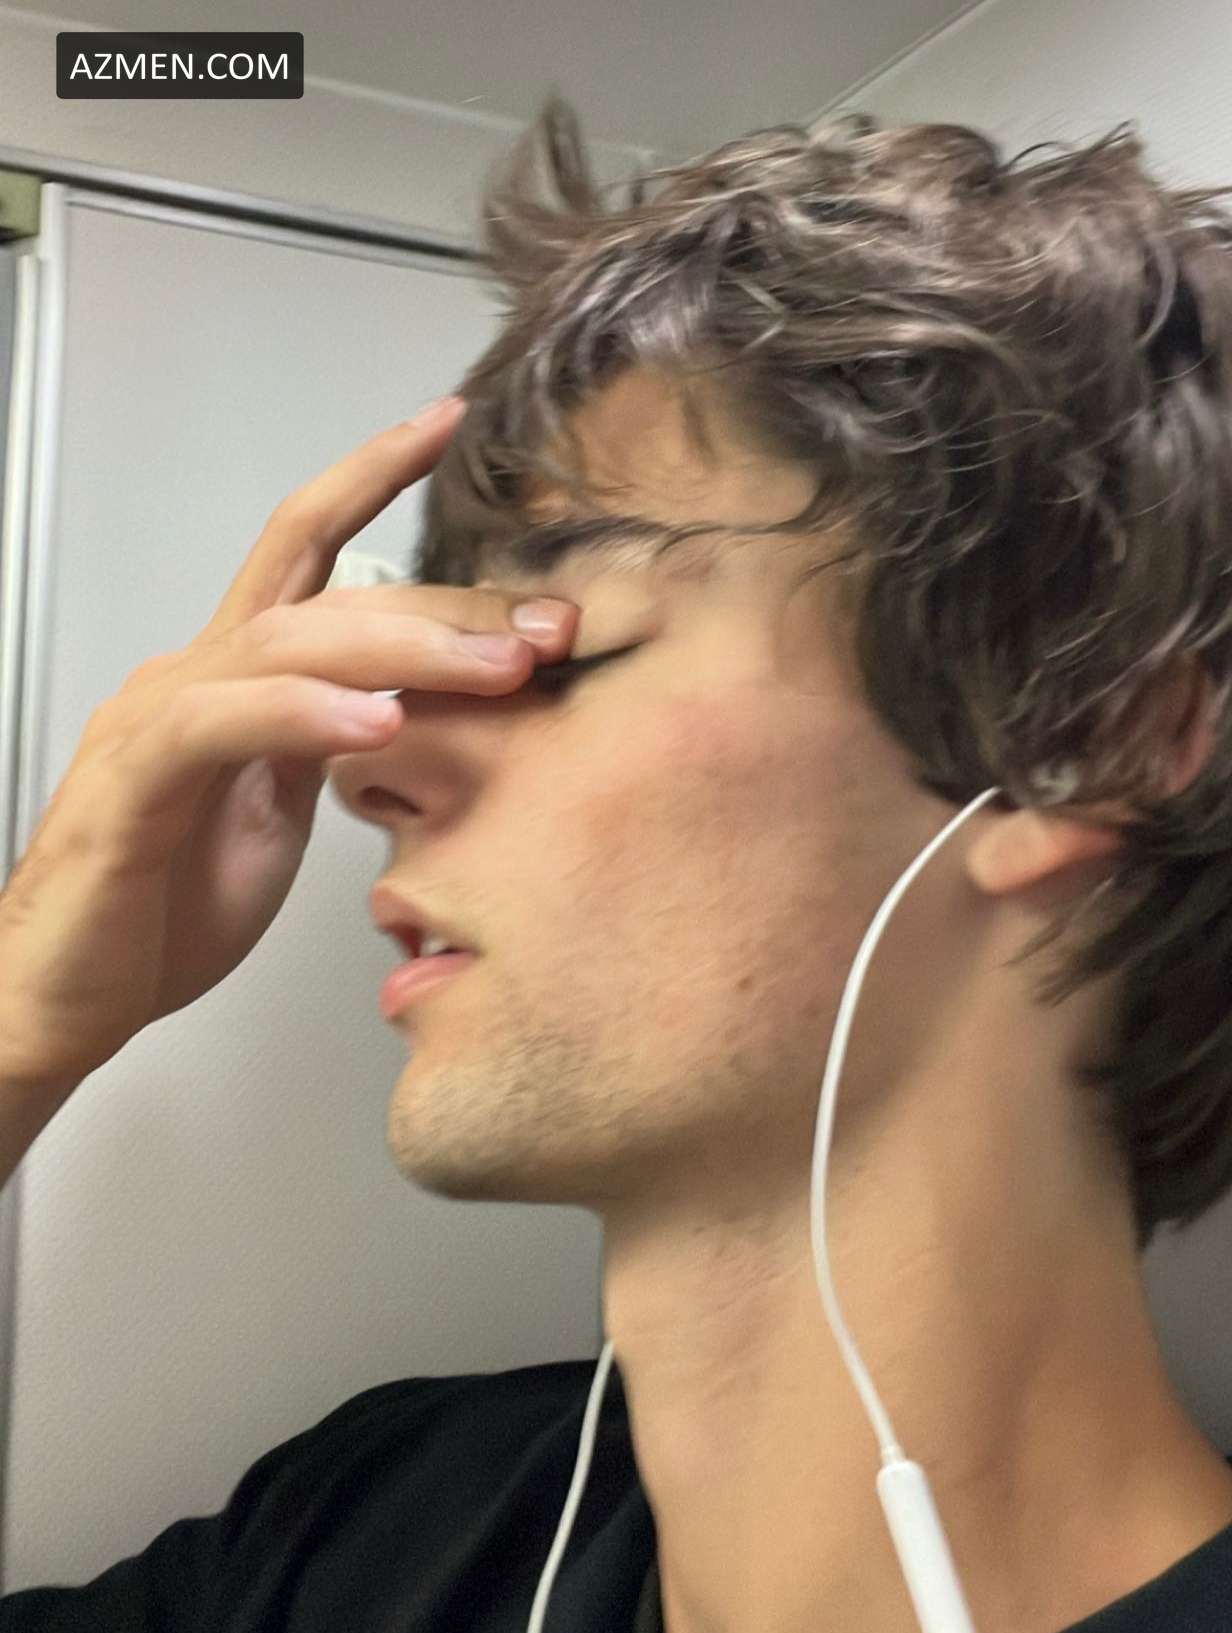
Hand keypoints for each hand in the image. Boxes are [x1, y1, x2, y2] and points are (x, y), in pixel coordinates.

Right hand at [0, 399, 576, 1084]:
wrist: (70, 995)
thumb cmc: (166, 908)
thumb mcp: (278, 810)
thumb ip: (333, 743)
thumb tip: (419, 710)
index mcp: (232, 678)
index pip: (302, 548)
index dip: (367, 476)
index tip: (442, 423)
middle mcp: (192, 677)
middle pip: (327, 598)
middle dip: (447, 607)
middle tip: (546, 628)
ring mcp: (156, 724)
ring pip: (286, 643)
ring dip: (406, 650)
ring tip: (499, 671)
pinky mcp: (132, 788)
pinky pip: (219, 727)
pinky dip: (303, 715)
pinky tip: (378, 724)